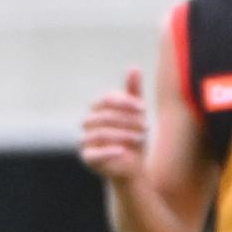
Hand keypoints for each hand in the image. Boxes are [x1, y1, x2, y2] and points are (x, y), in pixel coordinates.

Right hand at [80, 67, 147, 181]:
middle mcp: (87, 123)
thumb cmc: (134, 135)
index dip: (124, 102)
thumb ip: (133, 92)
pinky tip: (124, 151)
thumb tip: (133, 67)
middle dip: (127, 120)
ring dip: (123, 134)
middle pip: (103, 117)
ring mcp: (85, 141)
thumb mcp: (136, 112)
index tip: (144, 108)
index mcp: (97, 109)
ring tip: (141, 138)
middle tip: (147, 126)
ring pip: (100, 133)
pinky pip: (94, 153)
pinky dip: (109, 151)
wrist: (133, 164)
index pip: (105, 100)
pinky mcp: (87, 158)